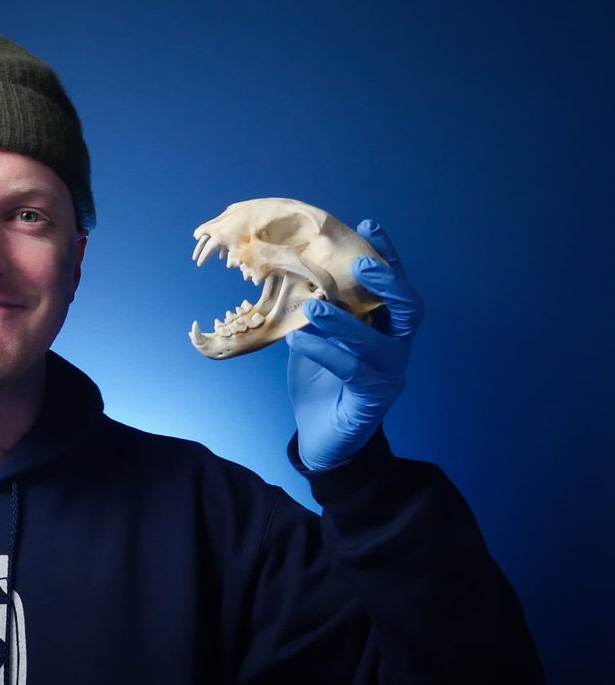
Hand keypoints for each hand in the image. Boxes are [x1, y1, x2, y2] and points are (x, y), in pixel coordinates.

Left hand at [285, 219, 423, 469]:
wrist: (321, 439)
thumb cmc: (321, 383)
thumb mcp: (316, 338)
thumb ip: (316, 311)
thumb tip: (294, 274)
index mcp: (386, 328)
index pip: (394, 286)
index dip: (387, 256)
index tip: (369, 226)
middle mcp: (395, 348)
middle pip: (409, 309)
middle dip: (388, 283)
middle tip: (360, 264)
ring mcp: (388, 375)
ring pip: (377, 342)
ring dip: (344, 321)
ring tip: (312, 305)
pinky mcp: (370, 399)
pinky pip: (350, 369)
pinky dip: (323, 351)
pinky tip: (298, 340)